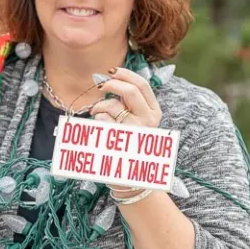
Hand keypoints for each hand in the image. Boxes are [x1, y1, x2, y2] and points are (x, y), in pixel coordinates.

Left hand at [90, 67, 161, 194]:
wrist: (131, 177)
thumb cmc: (129, 144)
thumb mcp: (137, 120)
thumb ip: (129, 101)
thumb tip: (110, 76)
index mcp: (154, 113)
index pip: (143, 85)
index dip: (125, 74)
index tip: (111, 71)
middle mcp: (148, 121)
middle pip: (129, 91)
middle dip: (111, 84)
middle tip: (100, 86)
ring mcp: (134, 131)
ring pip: (111, 106)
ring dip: (98, 107)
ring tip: (96, 115)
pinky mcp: (119, 141)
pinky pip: (100, 121)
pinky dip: (95, 122)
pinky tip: (98, 132)